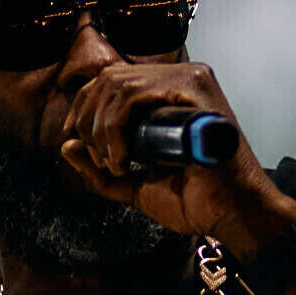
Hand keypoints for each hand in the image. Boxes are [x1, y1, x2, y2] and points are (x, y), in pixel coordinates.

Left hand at [52, 61, 295, 260]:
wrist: (229, 216)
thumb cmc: (194, 201)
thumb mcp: (134, 185)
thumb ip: (100, 170)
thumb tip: (66, 146)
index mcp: (168, 93)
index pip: (110, 80)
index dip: (83, 109)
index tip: (77, 143)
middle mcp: (180, 78)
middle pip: (108, 78)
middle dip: (89, 122)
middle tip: (103, 162)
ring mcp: (190, 79)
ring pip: (117, 85)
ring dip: (102, 129)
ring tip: (116, 165)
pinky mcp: (195, 89)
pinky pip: (136, 95)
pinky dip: (117, 128)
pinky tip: (125, 160)